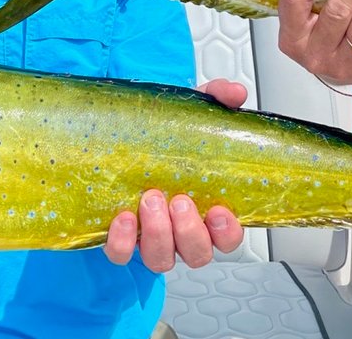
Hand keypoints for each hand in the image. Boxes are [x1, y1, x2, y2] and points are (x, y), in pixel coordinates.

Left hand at [103, 78, 246, 270]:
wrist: (117, 138)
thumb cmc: (163, 136)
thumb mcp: (191, 113)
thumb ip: (216, 99)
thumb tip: (234, 92)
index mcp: (204, 208)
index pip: (227, 237)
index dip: (227, 232)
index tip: (219, 211)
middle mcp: (180, 230)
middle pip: (197, 253)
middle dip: (189, 231)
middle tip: (179, 200)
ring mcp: (150, 237)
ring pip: (162, 259)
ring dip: (159, 235)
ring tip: (150, 199)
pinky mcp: (120, 240)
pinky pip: (122, 254)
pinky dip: (123, 242)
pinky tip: (121, 217)